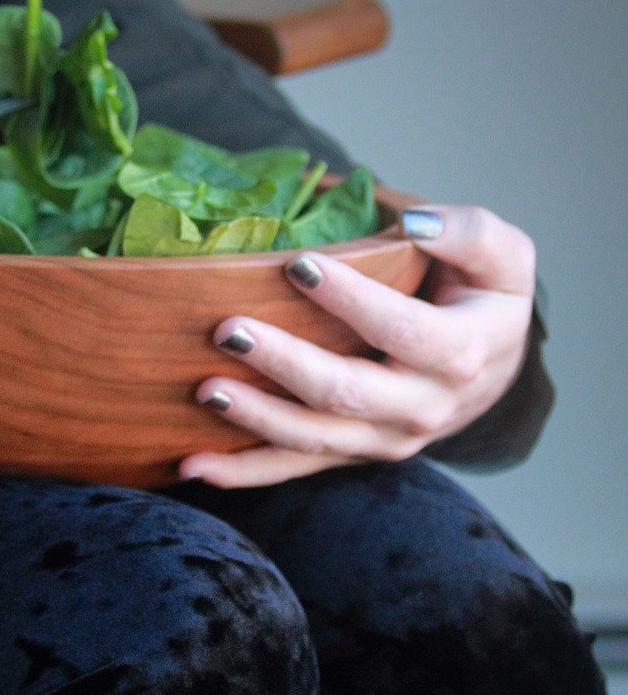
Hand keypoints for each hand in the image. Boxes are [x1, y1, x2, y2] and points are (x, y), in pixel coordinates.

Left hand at [180, 205, 536, 487]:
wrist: (490, 367)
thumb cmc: (483, 297)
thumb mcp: (502, 256)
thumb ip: (470, 233)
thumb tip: (416, 222)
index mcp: (461, 355)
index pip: (401, 329)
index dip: (351, 300)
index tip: (297, 265)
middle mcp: (423, 408)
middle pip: (346, 393)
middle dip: (284, 363)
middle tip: (229, 329)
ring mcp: (383, 440)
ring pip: (314, 439)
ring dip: (255, 418)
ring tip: (205, 390)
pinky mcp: (350, 453)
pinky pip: (292, 468)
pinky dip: (241, 472)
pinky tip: (192, 465)